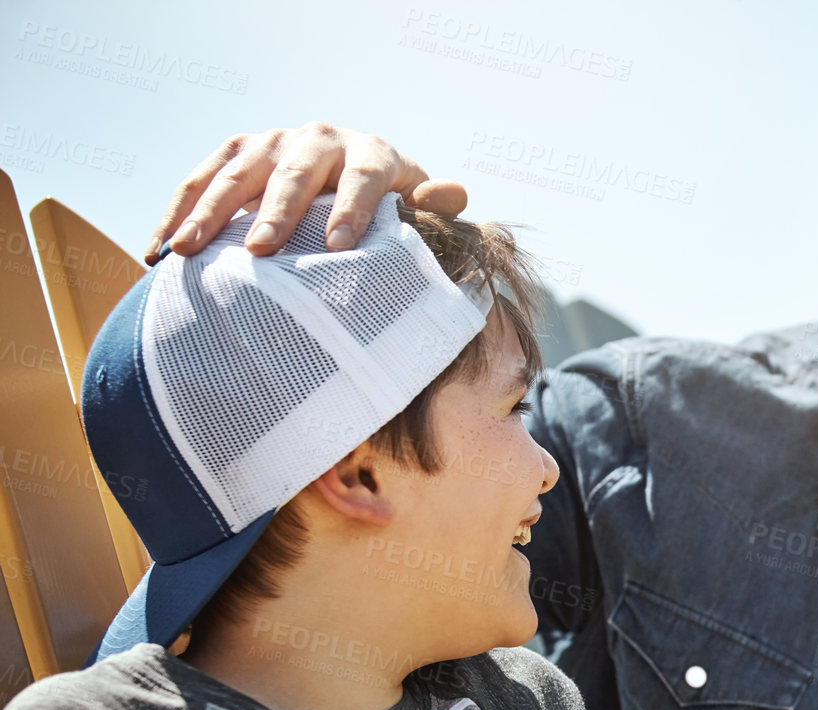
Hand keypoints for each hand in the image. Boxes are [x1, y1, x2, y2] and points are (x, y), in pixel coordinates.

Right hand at [145, 121, 467, 263]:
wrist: (349, 178)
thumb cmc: (389, 207)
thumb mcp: (418, 206)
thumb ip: (435, 205)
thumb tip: (450, 194)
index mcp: (370, 154)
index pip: (364, 177)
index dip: (353, 209)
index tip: (339, 249)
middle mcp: (319, 139)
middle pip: (294, 174)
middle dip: (276, 213)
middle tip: (262, 251)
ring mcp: (271, 141)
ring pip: (236, 174)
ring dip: (209, 213)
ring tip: (187, 252)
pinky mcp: (236, 151)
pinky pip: (200, 180)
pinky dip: (176, 213)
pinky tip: (158, 250)